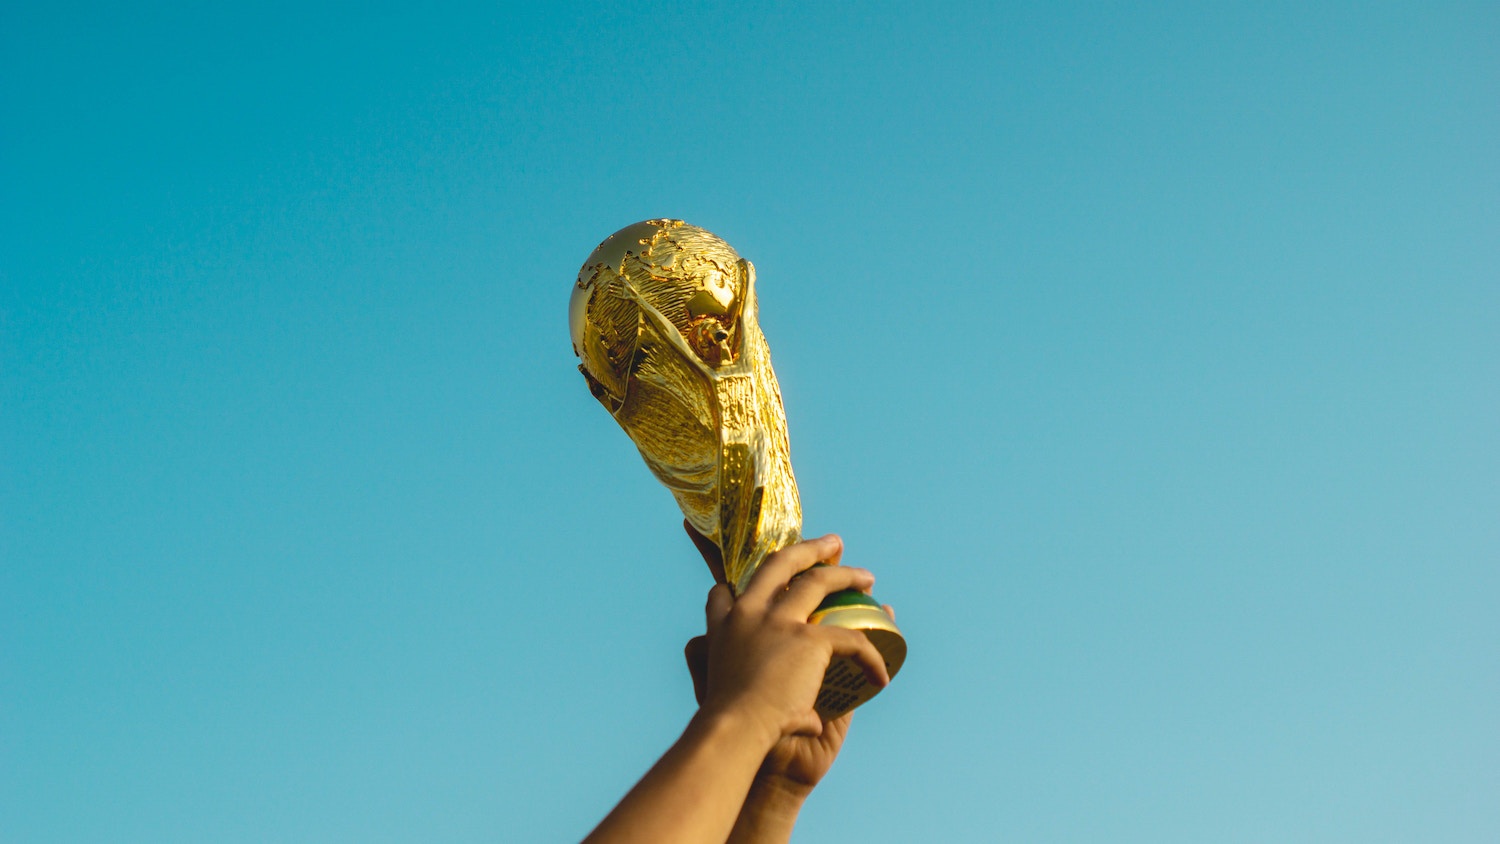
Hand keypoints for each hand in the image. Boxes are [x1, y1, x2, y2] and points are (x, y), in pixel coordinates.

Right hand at [683, 523, 891, 788]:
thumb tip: (810, 719)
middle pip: (779, 565)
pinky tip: (880, 675)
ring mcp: (778, 622)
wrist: (734, 730)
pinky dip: (870, 657)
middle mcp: (747, 615)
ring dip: (846, 575)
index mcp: (722, 629)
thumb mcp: (722, 699)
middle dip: (808, 550)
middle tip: (832, 544)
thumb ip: (765, 706)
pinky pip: (851, 639)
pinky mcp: (807, 639)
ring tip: (866, 577)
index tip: (749, 587)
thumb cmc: (730, 727)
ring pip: (818, 582)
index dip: (735, 589)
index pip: (723, 594)